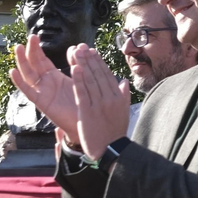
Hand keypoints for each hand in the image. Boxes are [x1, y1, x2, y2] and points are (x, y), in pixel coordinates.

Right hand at [10, 34, 79, 141]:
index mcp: (54, 77)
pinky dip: (19, 82)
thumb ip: (77, 63)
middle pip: (34, 64)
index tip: (35, 36)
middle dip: (31, 51)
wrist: (87, 121)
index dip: (37, 49)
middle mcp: (45, 83)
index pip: (42, 60)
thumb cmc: (84, 101)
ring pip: (28, 74)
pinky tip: (13, 71)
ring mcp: (42, 92)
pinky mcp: (41, 103)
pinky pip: (28, 91)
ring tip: (17, 48)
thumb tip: (76, 46)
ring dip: (22, 61)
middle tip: (30, 37)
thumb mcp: (80, 78)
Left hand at [68, 45, 132, 159]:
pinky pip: (82, 93)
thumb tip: (123, 81)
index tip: (93, 52)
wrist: (111, 150)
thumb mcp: (123, 112)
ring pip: (90, 81)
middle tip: (82, 47)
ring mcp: (98, 105)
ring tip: (77, 53)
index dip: (99, 63)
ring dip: (83, 65)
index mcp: (118, 97)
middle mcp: (109, 98)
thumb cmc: (115, 132)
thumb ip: (123, 95)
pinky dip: (78, 80)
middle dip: (90, 60)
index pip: (107, 76)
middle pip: (98, 75)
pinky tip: (74, 69)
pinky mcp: (87, 112)